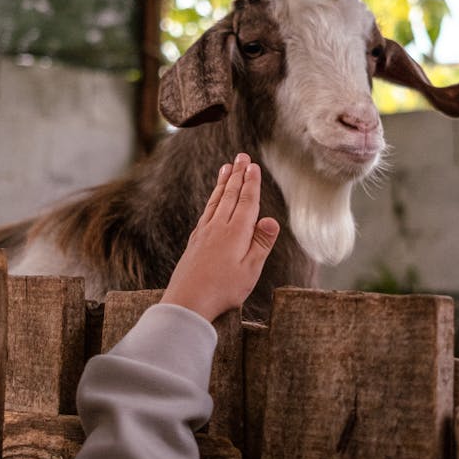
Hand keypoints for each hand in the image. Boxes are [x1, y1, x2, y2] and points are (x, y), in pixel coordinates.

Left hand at [160, 154, 279, 321]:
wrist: (187, 302)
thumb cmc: (223, 290)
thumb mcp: (250, 270)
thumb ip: (261, 243)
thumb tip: (271, 219)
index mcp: (236, 233)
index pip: (247, 201)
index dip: (252, 182)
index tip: (253, 165)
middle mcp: (219, 227)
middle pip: (231, 195)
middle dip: (238, 174)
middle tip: (242, 156)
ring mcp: (205, 232)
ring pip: (217, 201)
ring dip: (224, 183)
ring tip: (227, 167)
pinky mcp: (196, 240)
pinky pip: (207, 211)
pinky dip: (213, 198)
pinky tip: (214, 198)